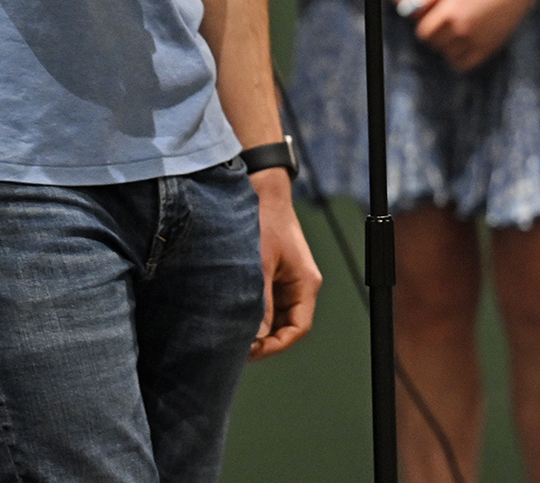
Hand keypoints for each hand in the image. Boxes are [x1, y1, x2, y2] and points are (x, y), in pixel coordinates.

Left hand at [248, 167, 320, 358]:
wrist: (261, 190)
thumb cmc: (265, 221)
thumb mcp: (260, 264)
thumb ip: (260, 301)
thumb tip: (255, 336)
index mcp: (306, 283)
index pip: (299, 327)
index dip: (278, 344)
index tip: (254, 350)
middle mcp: (299, 284)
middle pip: (287, 324)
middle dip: (265, 338)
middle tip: (238, 346)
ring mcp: (285, 279)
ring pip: (275, 314)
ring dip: (258, 325)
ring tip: (233, 332)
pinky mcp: (272, 273)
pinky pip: (266, 301)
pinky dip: (253, 310)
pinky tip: (234, 313)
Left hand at [409, 0, 539, 71]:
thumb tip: (410, 13)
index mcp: (449, 10)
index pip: (424, 33)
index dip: (425, 30)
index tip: (431, 25)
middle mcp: (461, 27)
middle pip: (435, 45)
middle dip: (435, 39)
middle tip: (442, 33)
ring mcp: (476, 39)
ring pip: (448, 56)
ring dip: (448, 49)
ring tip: (454, 39)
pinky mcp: (489, 48)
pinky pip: (464, 64)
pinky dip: (460, 60)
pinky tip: (463, 49)